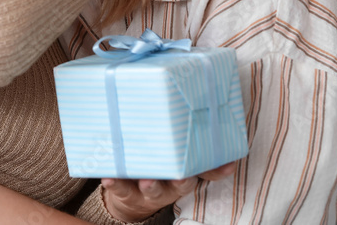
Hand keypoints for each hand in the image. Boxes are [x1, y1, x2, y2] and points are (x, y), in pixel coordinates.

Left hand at [101, 163, 235, 221]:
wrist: (130, 196)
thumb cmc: (158, 169)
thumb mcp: (178, 164)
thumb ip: (197, 156)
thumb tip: (223, 140)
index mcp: (183, 175)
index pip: (203, 172)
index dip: (215, 171)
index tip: (226, 166)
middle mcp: (169, 185)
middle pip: (180, 185)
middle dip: (182, 181)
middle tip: (182, 176)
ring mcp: (146, 189)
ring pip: (152, 189)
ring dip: (151, 185)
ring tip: (147, 180)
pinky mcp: (125, 190)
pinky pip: (119, 188)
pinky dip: (114, 183)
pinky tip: (109, 177)